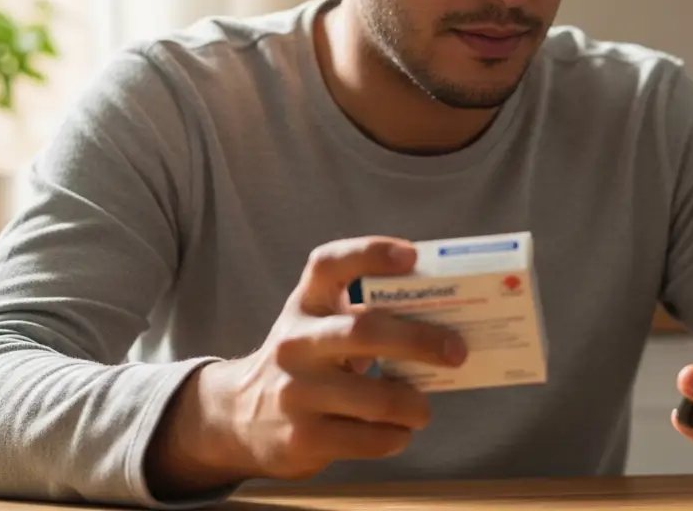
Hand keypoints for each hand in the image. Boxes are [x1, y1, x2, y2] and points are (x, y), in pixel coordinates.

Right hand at [144, 237, 468, 496]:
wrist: (235, 417)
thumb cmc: (303, 362)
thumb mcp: (318, 327)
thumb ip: (365, 317)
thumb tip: (445, 325)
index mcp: (306, 305)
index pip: (330, 263)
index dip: (371, 254)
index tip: (412, 255)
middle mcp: (296, 343)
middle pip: (365, 331)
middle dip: (420, 340)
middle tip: (456, 351)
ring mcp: (295, 392)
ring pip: (376, 398)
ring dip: (414, 404)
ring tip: (423, 408)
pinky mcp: (301, 438)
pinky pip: (367, 439)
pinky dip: (395, 436)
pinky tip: (398, 432)